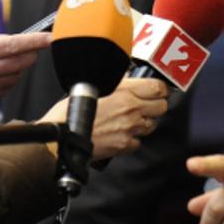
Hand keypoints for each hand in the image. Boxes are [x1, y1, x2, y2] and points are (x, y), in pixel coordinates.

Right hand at [0, 31, 48, 129]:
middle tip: (29, 47)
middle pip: (22, 62)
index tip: (48, 37)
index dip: (34, 41)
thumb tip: (4, 39)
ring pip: (16, 76)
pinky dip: (7, 79)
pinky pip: (7, 88)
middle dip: (31, 53)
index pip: (13, 45)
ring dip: (16, 66)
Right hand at [38, 78, 168, 160]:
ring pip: (152, 125)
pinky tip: (120, 134)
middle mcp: (131, 109)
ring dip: (144, 122)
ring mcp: (130, 129)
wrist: (61, 137)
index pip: (158, 88)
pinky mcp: (125, 145)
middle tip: (145, 104)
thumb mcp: (90, 87)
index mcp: (124, 91)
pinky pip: (138, 142)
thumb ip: (114, 83)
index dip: (159, 89)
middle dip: (155, 105)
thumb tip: (125, 77)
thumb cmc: (70, 112)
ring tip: (130, 120)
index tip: (156, 90)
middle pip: (161, 107)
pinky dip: (132, 139)